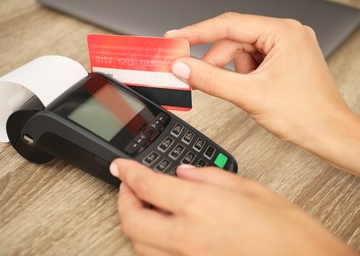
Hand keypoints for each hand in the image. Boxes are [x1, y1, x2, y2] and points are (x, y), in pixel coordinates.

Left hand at [110, 159, 354, 255]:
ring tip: (145, 207)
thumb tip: (185, 172)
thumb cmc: (291, 234)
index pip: (147, 185)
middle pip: (132, 221)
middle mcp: (188, 236)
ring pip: (140, 245)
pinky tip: (164, 231)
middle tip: (128, 186)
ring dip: (135, 223)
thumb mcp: (252, 189)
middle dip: (123, 200)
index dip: (127, 173)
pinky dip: (153, 243)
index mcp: (201, 206)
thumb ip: (212, 177)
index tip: (120, 167)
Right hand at [165, 13, 359, 174]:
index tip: (176, 38)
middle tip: (191, 74)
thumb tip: (184, 67)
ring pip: (240, 53)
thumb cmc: (305, 113)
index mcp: (282, 33)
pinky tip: (245, 90)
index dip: (196, 32)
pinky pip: (250, 62)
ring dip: (229, 71)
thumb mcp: (249, 95)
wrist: (327, 133)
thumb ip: (210, 79)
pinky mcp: (282, 61)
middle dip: (213, 60)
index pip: (229, 25)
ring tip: (236, 91)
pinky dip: (240, 76)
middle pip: (233, 40)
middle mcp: (285, 35)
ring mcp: (284, 48)